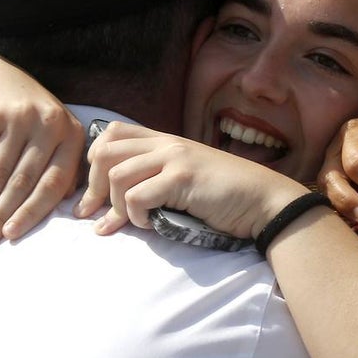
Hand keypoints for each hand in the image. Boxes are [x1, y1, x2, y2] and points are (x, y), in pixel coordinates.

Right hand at [0, 51, 84, 247]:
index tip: (13, 236)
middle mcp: (48, 124)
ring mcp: (18, 118)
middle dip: (3, 217)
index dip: (33, 213)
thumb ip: (63, 163)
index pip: (54, 182)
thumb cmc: (27, 114)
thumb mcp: (53, 132)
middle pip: (24, 182)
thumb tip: (73, 205)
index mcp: (71, 132)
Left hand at [76, 121, 304, 239]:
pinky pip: (138, 196)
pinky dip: (136, 216)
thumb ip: (159, 176)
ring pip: (118, 176)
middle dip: (94, 186)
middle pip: (104, 152)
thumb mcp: (188, 176)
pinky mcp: (183, 178)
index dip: (95, 160)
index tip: (96, 190)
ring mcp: (175, 158)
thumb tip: (119, 199)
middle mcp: (167, 144)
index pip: (112, 133)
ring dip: (117, 206)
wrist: (263, 200)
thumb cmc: (227, 196)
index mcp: (165, 140)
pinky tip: (150, 224)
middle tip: (96, 212)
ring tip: (131, 222)